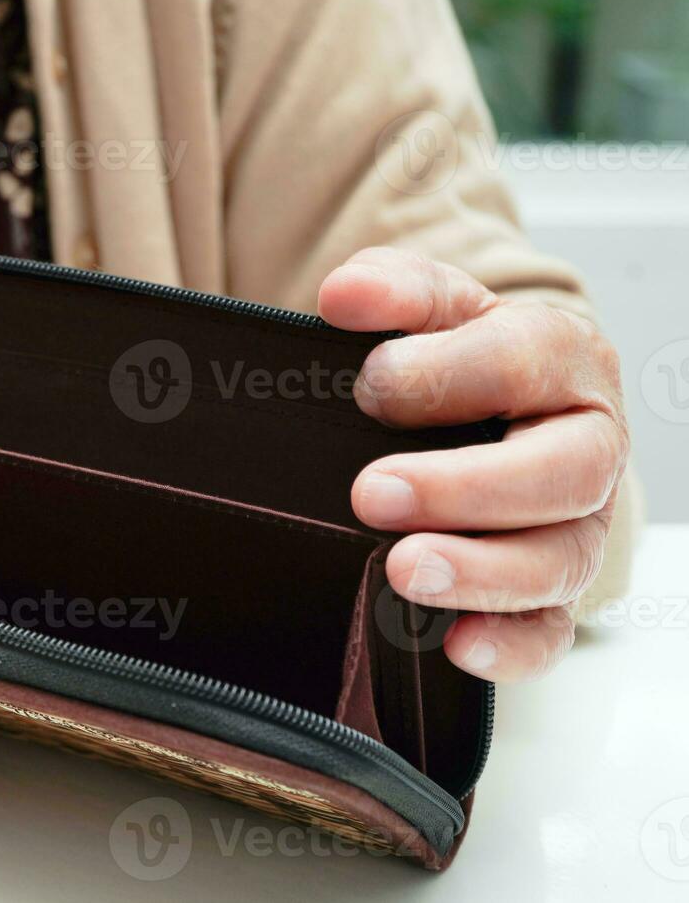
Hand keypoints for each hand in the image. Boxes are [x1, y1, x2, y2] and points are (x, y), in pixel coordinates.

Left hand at [318, 248, 627, 682]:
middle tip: (372, 492)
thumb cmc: (457, 360)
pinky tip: (454, 642)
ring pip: (556, 559)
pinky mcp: (549, 593)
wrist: (481, 411)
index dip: (447, 373)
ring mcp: (573, 524)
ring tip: (403, 570)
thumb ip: (393, 288)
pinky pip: (547, 632)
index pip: (524, 360)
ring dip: (479, 570)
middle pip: (559, 472)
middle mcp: (584, 443)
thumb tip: (347, 294)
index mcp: (560, 358)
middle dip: (463, 486)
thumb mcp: (429, 308)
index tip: (372, 384)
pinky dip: (506, 643)